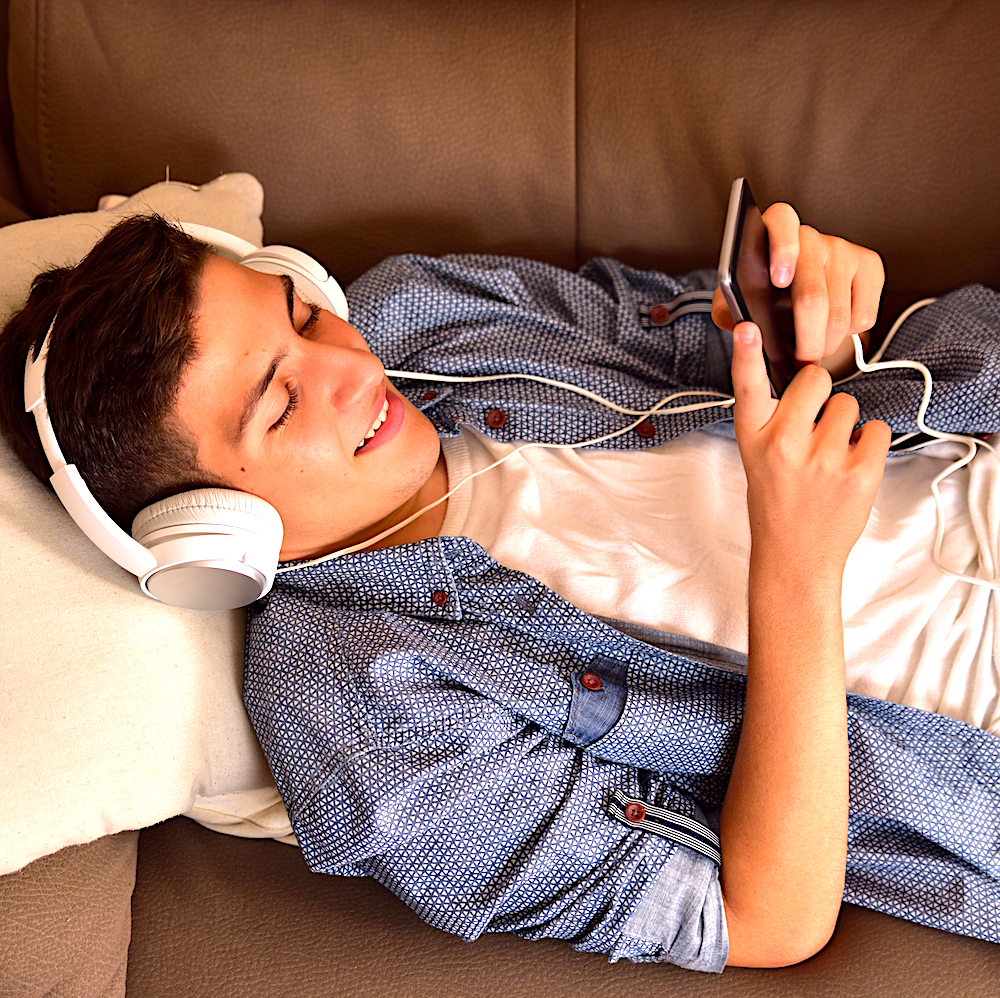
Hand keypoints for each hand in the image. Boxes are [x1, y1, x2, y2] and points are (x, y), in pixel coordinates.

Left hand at [712, 202, 884, 365]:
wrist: (793, 295)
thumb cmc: (760, 295)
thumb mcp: (734, 300)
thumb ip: (728, 308)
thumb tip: (744, 329)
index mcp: (773, 233)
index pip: (781, 224)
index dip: (782, 251)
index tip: (778, 280)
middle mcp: (810, 236)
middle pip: (813, 295)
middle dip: (806, 340)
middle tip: (799, 361)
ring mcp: (843, 249)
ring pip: (839, 315)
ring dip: (825, 345)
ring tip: (810, 352)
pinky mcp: (870, 266)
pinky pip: (863, 316)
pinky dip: (847, 335)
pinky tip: (830, 330)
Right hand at [731, 320, 890, 575]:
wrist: (794, 556)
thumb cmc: (776, 503)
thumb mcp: (757, 458)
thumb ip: (774, 420)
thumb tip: (809, 380)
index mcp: (754, 438)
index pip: (747, 387)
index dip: (746, 353)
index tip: (748, 328)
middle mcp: (784, 444)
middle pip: (815, 380)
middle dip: (820, 395)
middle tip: (813, 428)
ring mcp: (823, 458)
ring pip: (849, 406)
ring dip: (846, 426)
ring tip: (830, 458)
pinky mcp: (859, 472)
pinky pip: (876, 430)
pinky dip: (868, 446)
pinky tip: (850, 469)